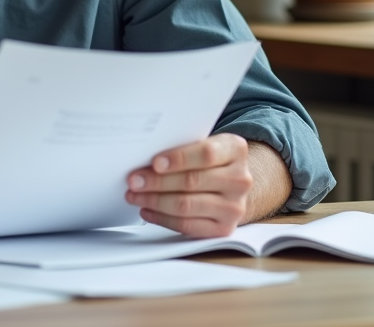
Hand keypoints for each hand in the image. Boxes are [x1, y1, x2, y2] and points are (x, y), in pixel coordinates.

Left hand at [125, 133, 251, 237]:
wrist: (232, 185)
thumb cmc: (209, 160)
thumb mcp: (203, 143)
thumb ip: (182, 145)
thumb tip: (144, 155)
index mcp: (236, 150)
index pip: (206, 154)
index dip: (179, 159)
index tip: (154, 162)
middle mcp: (240, 179)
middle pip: (192, 181)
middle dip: (157, 181)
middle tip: (133, 180)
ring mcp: (234, 207)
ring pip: (187, 205)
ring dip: (155, 201)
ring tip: (134, 195)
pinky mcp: (224, 229)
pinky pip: (187, 226)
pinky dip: (162, 218)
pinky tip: (147, 210)